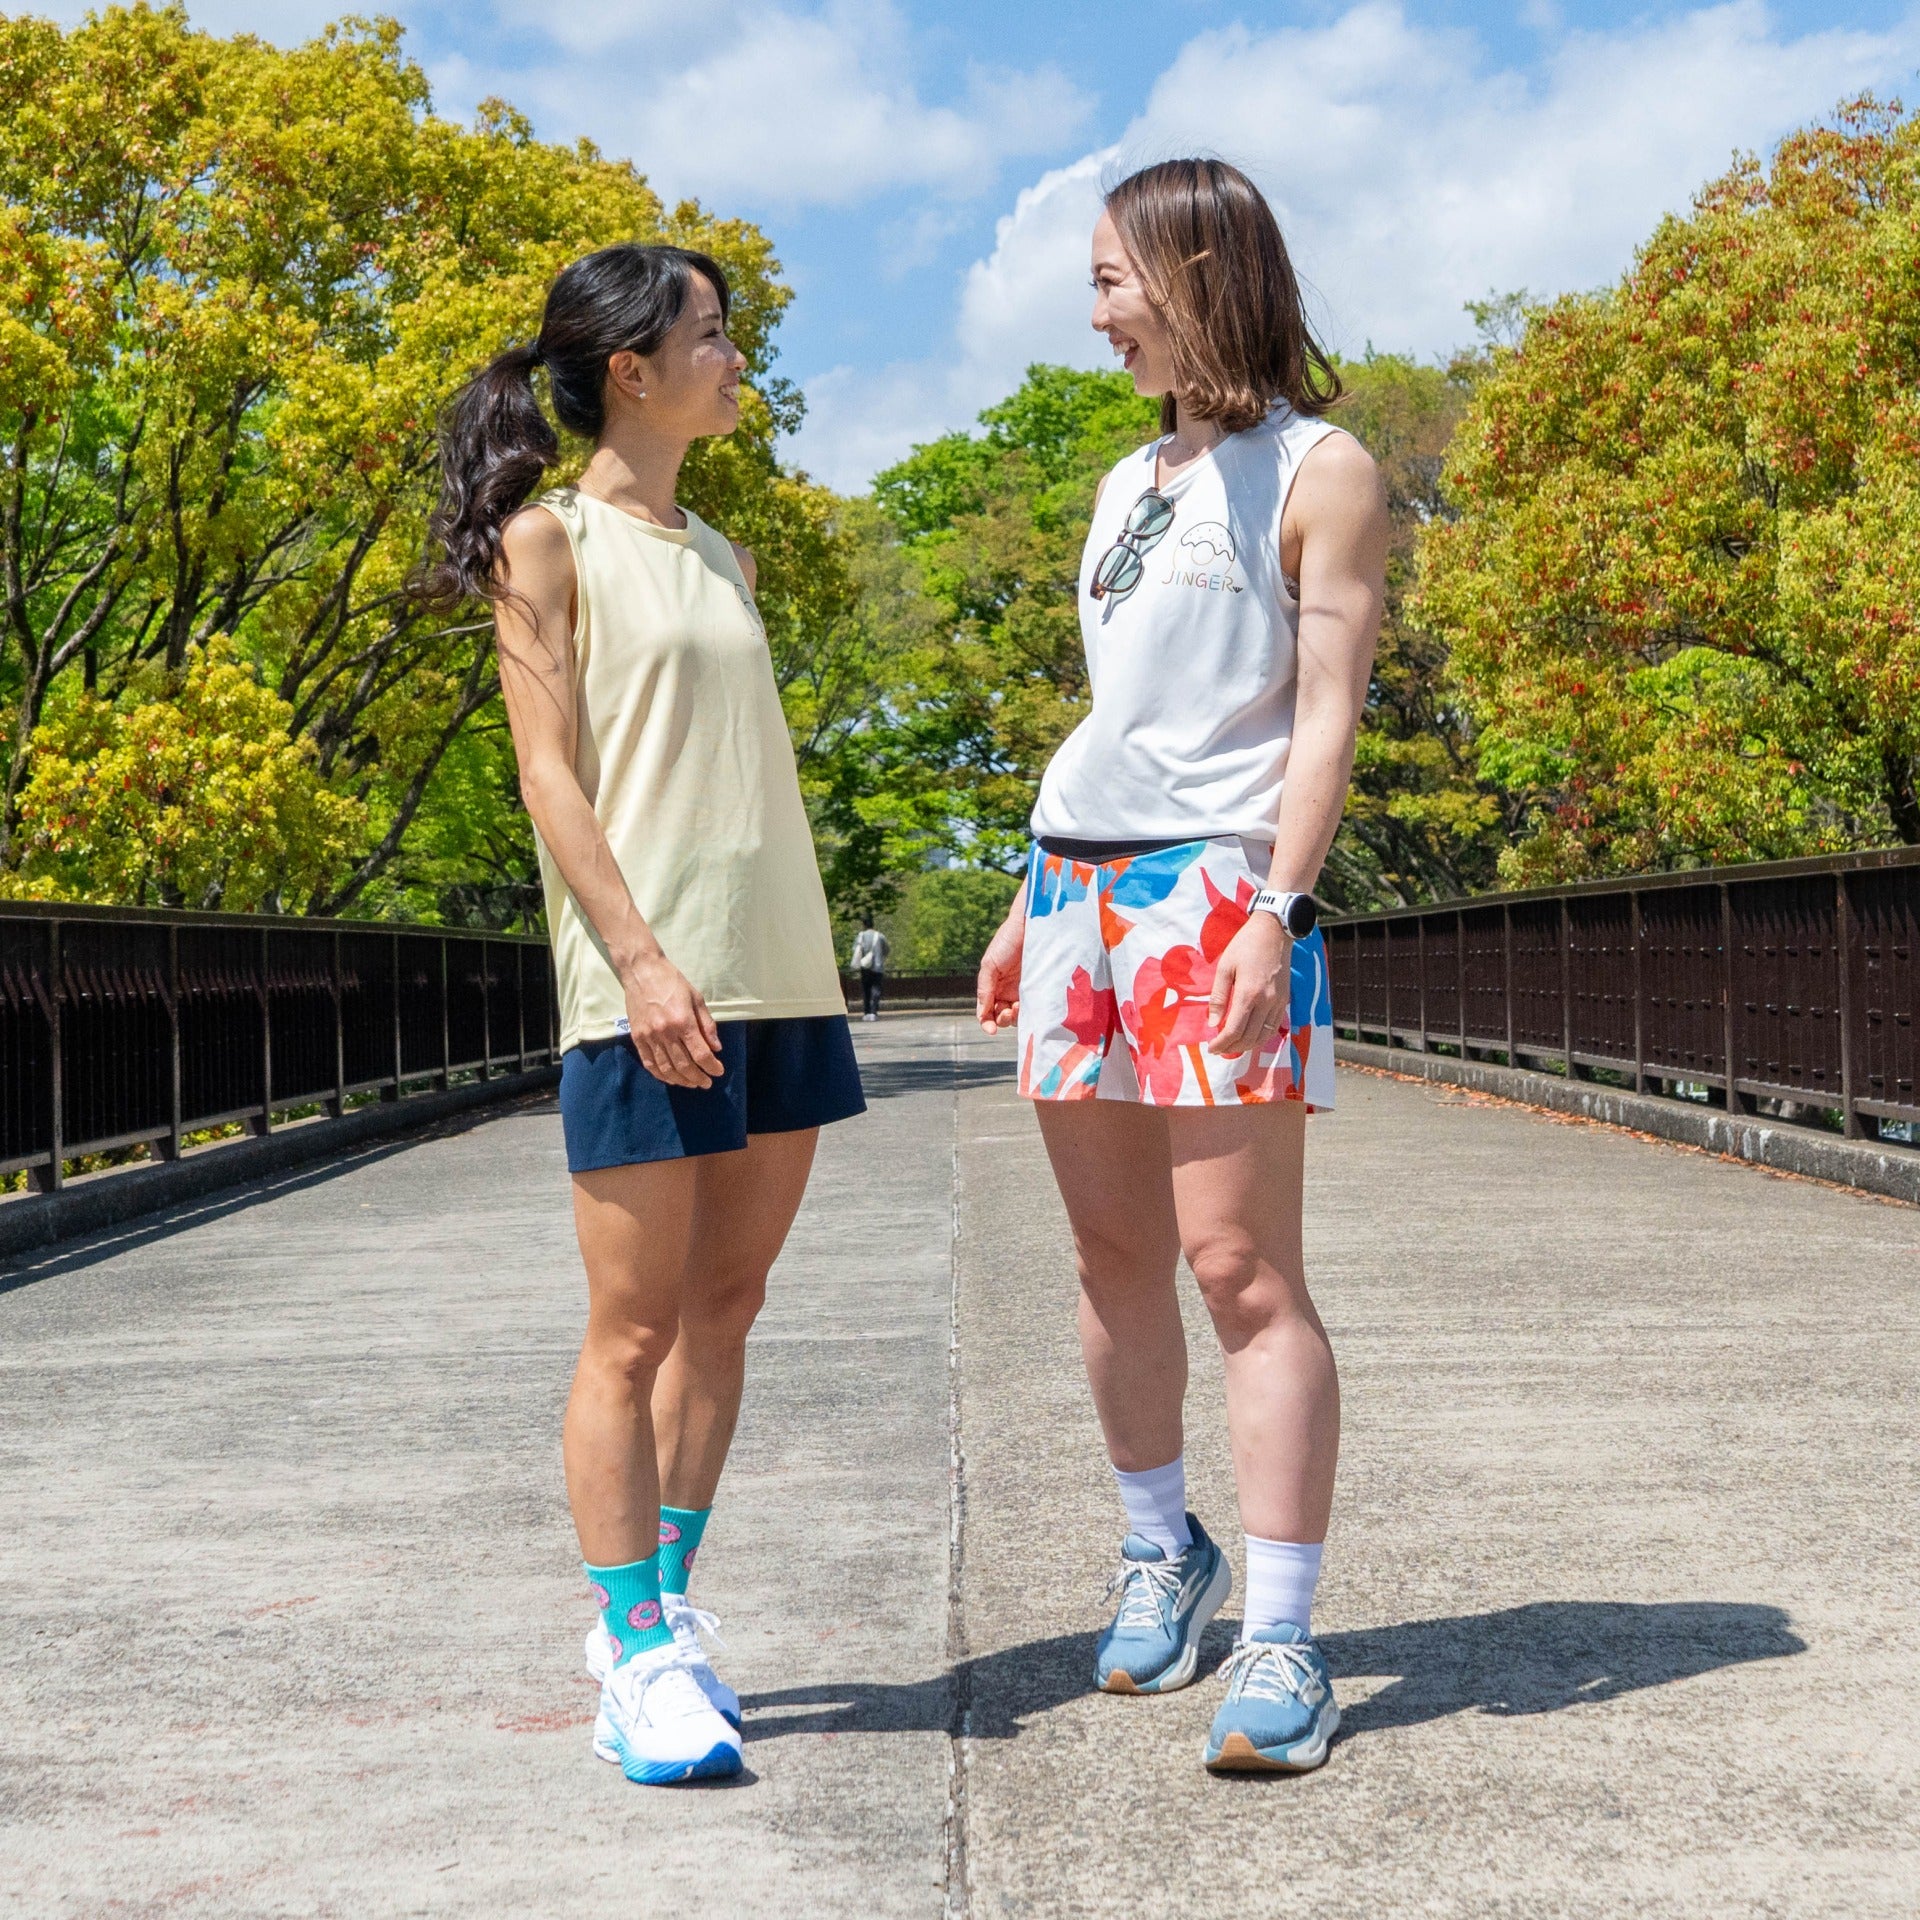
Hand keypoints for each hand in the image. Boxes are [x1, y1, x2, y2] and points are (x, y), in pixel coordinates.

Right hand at [620, 952, 725, 1087]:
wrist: (642, 971)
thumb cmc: (672, 981)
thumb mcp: (696, 998)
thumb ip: (707, 1024)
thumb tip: (716, 1048)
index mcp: (683, 1021)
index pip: (700, 1053)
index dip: (712, 1066)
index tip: (718, 1071)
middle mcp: (665, 1032)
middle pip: (684, 1065)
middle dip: (698, 1077)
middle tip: (706, 1083)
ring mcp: (649, 1037)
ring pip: (666, 1068)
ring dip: (681, 1080)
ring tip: (691, 1083)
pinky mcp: (637, 1037)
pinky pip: (649, 1063)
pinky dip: (661, 1075)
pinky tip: (670, 1079)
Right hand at [975, 905, 1025, 1033]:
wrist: (1031, 925)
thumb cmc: (1007, 942)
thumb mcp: (989, 965)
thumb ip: (984, 990)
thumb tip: (982, 1015)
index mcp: (994, 987)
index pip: (988, 1012)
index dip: (987, 1023)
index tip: (991, 1030)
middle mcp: (1009, 992)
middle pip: (1003, 1017)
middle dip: (1003, 1019)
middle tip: (1009, 1011)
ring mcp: (1026, 991)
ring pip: (1020, 1015)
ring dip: (1017, 1017)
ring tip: (1019, 1007)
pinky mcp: (1042, 988)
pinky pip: (1036, 1007)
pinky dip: (1032, 1012)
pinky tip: (1031, 1007)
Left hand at [1206, 912, 1292, 1056]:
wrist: (1274, 932)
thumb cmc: (1245, 946)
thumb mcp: (1224, 967)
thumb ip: (1219, 998)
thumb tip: (1213, 1024)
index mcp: (1248, 994)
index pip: (1234, 1030)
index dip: (1221, 1043)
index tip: (1211, 1047)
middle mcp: (1266, 1002)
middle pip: (1249, 1037)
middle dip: (1232, 1047)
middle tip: (1218, 1048)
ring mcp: (1278, 1002)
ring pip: (1263, 1036)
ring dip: (1247, 1045)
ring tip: (1232, 1045)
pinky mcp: (1284, 1000)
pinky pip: (1273, 1027)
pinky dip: (1260, 1037)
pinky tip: (1249, 1036)